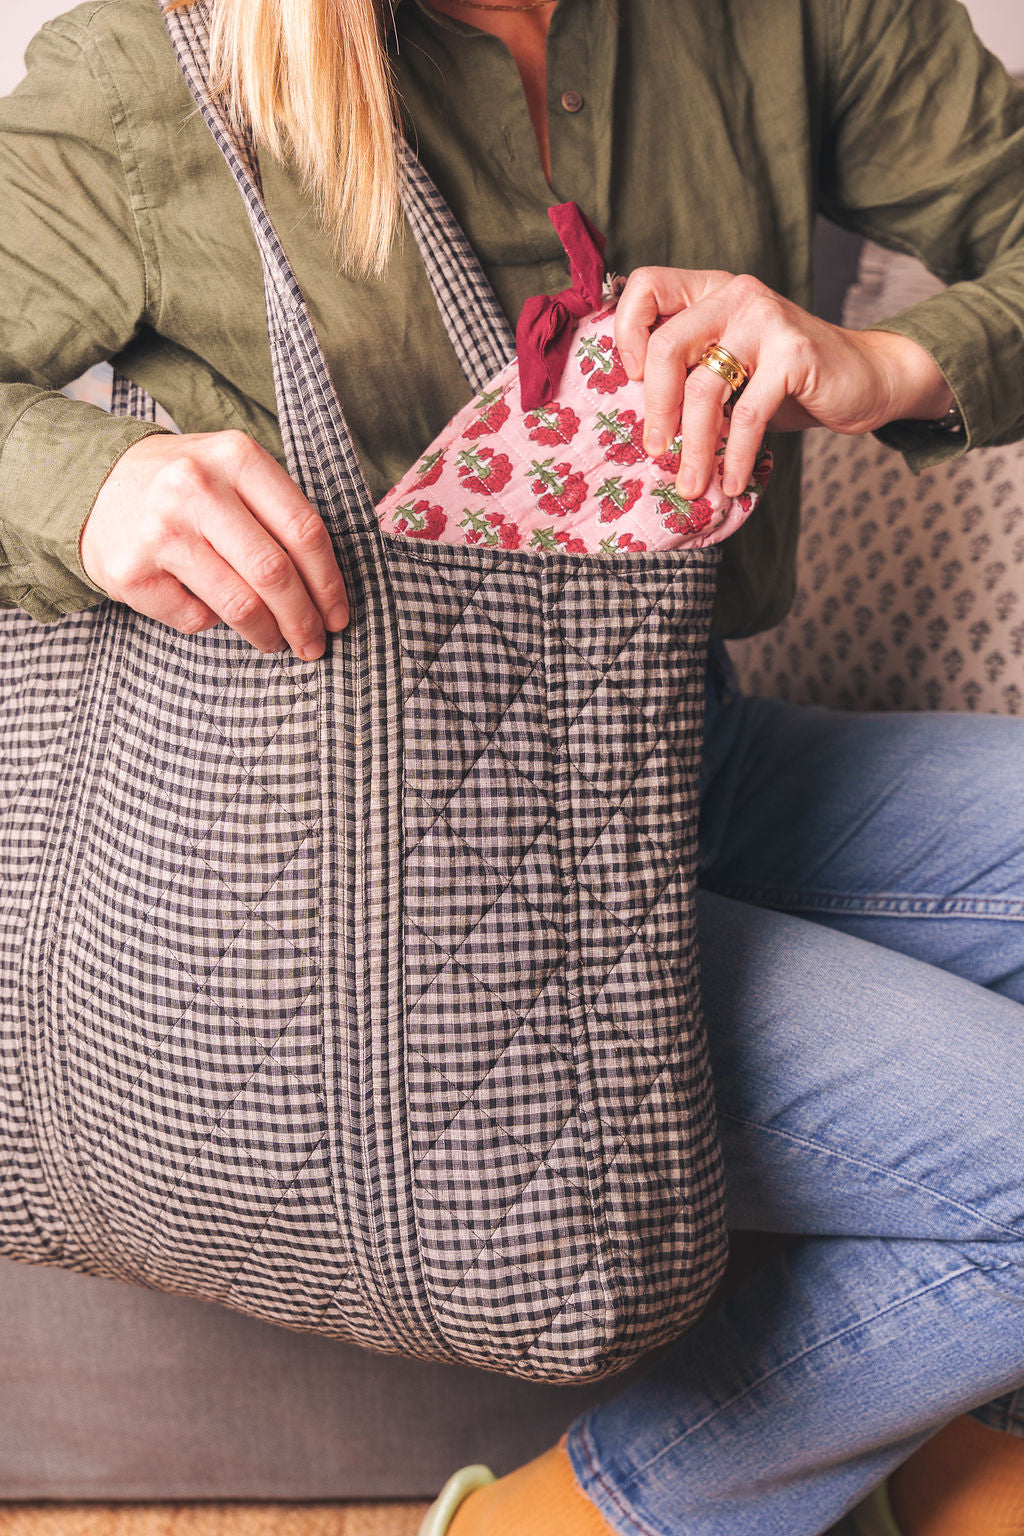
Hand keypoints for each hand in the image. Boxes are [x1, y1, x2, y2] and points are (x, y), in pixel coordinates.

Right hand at [80, 430, 348, 655]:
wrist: (96, 484)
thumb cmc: (187, 488)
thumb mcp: (234, 473)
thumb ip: (280, 515)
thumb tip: (327, 591)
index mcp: (235, 457)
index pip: (304, 530)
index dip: (329, 583)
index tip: (338, 616)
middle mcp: (196, 487)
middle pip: (274, 572)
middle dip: (304, 619)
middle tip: (314, 644)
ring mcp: (160, 530)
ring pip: (239, 604)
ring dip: (268, 635)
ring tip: (277, 642)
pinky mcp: (131, 572)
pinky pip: (195, 618)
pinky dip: (212, 623)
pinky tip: (209, 609)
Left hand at [613, 268, 953, 544]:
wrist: (864, 377)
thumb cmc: (785, 379)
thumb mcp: (729, 363)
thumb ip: (688, 369)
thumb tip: (635, 421)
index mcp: (710, 291)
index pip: (646, 285)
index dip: (626, 331)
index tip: (632, 381)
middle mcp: (735, 295)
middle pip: (666, 346)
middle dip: (656, 409)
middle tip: (657, 452)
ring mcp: (766, 319)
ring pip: (704, 388)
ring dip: (695, 448)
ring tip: (693, 485)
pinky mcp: (794, 353)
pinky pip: (747, 414)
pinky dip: (734, 456)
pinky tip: (731, 482)